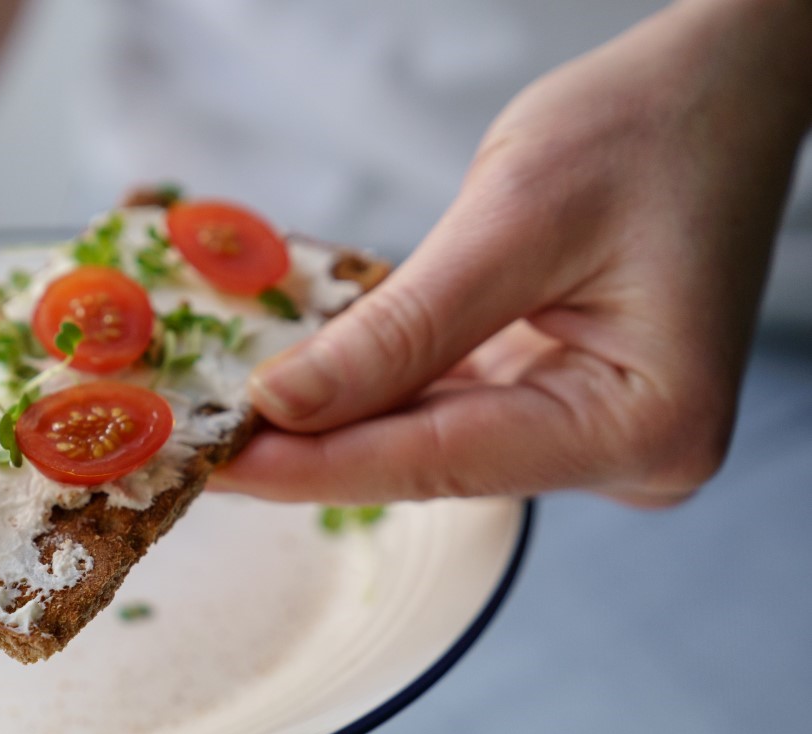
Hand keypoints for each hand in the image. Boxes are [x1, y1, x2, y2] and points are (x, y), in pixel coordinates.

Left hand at [216, 0, 811, 507]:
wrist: (720, 90)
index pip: (439, 461)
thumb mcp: (511, 220)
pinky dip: (376, 393)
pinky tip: (298, 387)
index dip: (311, 466)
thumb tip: (283, 406)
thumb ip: (398, 329)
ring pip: (432, 442)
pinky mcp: (566, 405)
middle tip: (191, 442)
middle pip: (431, 462)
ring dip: (333, 423)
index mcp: (642, 422)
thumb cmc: (647, 130)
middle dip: (310, 449)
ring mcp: (598, 434)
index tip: (208, 464)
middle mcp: (629, 454)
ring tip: (225, 417)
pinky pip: (450, 412)